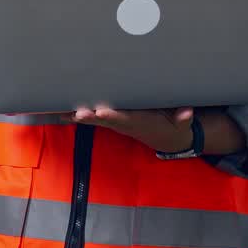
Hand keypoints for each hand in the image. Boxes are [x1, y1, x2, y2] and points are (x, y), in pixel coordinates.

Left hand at [68, 106, 194, 153]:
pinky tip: (62, 110)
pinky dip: (78, 114)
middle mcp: (123, 123)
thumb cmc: (172, 125)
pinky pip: (93, 115)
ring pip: (94, 118)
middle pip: (103, 119)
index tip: (99, 111)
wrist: (167, 137)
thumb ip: (183, 117)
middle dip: (89, 116)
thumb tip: (187, 113)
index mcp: (137, 121)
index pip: (121, 118)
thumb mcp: (181, 122)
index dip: (110, 115)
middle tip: (76, 112)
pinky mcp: (113, 119)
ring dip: (77, 115)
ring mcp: (116, 122)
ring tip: (60, 110)